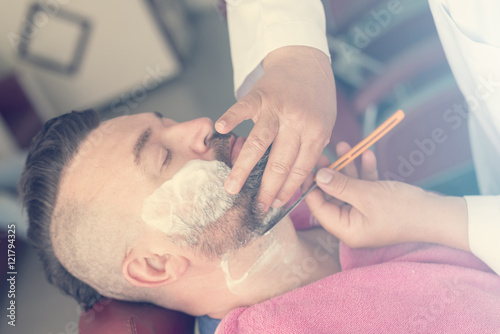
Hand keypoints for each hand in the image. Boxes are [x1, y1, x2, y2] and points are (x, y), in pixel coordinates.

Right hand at [216, 46, 335, 210]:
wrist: (306, 60)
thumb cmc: (316, 96)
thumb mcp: (326, 123)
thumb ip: (312, 149)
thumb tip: (296, 180)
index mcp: (316, 132)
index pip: (300, 169)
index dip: (287, 190)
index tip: (275, 204)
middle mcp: (297, 122)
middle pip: (279, 163)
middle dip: (266, 189)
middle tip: (255, 207)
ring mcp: (276, 108)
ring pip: (258, 143)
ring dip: (243, 168)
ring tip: (230, 187)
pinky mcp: (260, 94)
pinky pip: (242, 108)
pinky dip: (230, 117)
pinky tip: (220, 130)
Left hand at [305, 146, 469, 251]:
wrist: (438, 215)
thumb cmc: (402, 209)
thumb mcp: (367, 195)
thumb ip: (340, 185)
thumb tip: (317, 176)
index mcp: (346, 230)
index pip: (318, 207)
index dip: (311, 186)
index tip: (308, 165)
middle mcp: (352, 225)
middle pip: (333, 195)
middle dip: (331, 172)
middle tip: (325, 153)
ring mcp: (365, 215)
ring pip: (349, 188)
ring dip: (348, 167)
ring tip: (344, 146)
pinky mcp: (377, 205)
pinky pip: (365, 187)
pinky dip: (365, 173)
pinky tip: (367, 155)